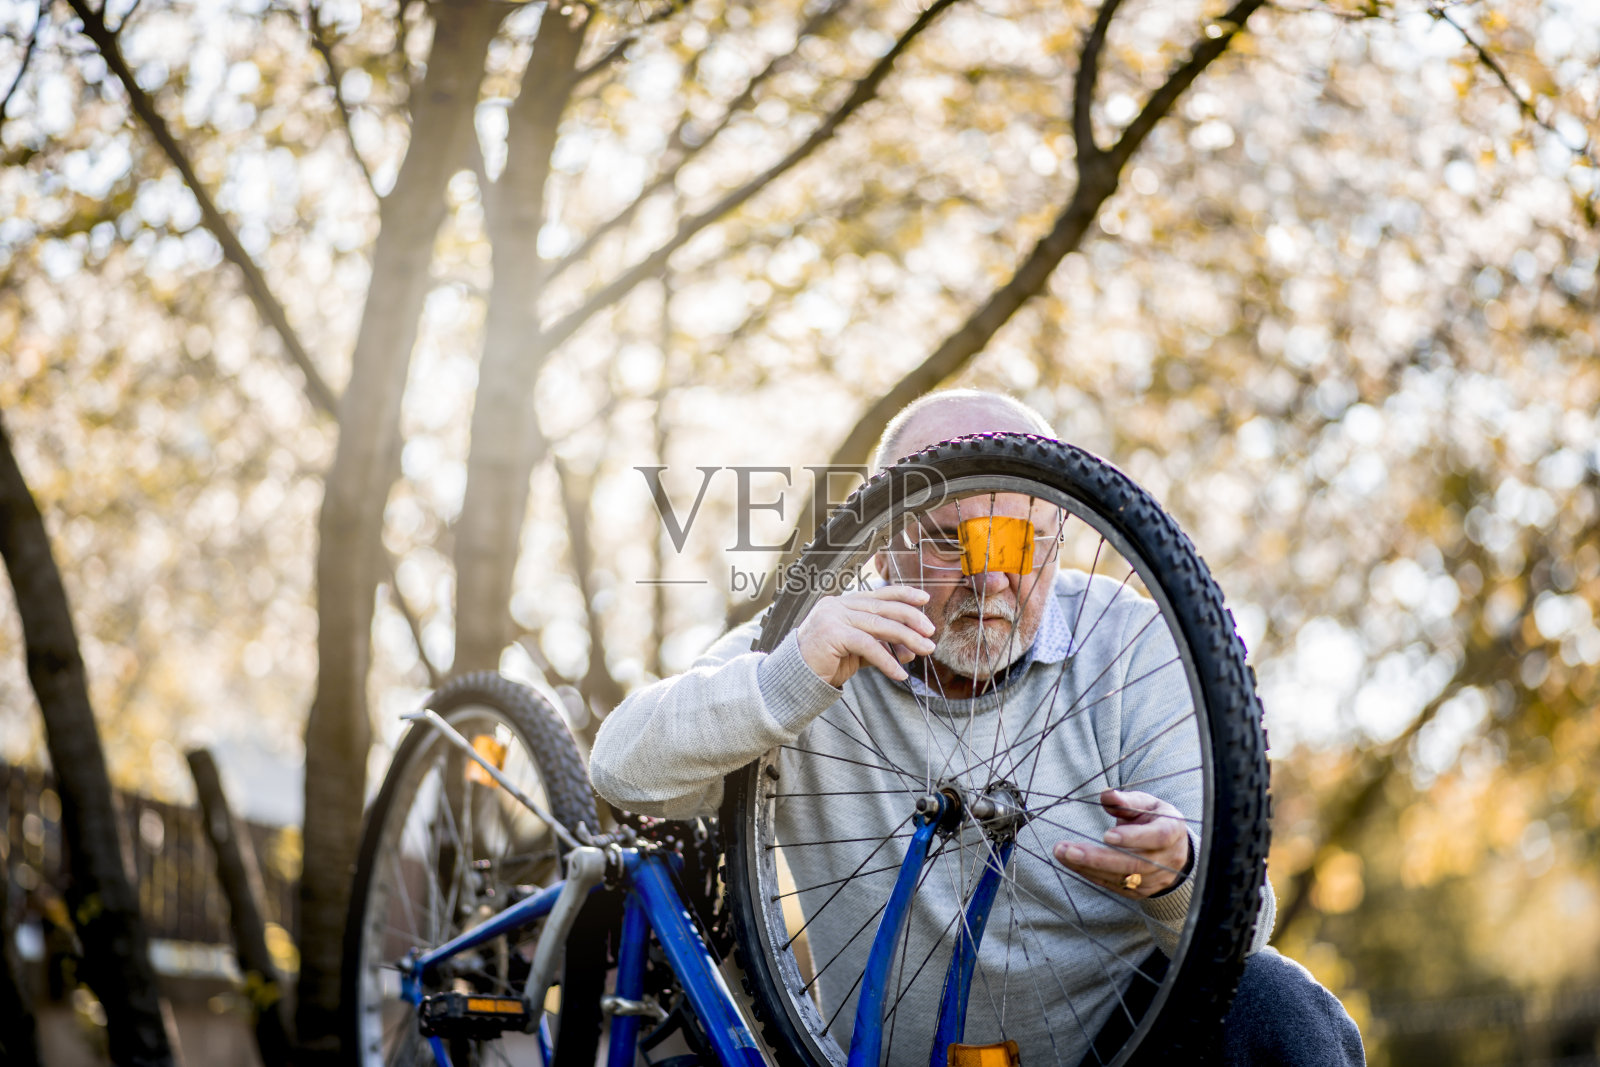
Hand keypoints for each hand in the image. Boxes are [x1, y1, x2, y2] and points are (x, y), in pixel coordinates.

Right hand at [796, 586, 935, 687]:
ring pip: (879, 625)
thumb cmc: (825, 663)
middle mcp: (837, 604)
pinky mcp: (832, 633)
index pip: (878, 594)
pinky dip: (887, 660)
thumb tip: (911, 649)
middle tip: (930, 633)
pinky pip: (867, 645)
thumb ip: (882, 646)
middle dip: (911, 619)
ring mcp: (833, 616)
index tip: (924, 599)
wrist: (795, 678)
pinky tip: (899, 674)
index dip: (903, 594)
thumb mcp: (858, 652)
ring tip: (924, 651)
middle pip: (883, 608)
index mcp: (843, 603)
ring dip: (906, 638)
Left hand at [1051, 789, 1190, 898]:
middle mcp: (1166, 859)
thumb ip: (1126, 801)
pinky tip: (1071, 863)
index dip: (1133, 838)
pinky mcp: (1140, 891)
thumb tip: (1106, 794)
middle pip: (1133, 864)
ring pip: (1121, 878)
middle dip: (1098, 858)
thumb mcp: (1147, 804)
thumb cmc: (1155, 819)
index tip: (1106, 835)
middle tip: (1068, 849)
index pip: (1157, 838)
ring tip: (1062, 853)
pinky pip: (1113, 885)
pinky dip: (1090, 874)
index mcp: (1172, 832)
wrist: (1173, 849)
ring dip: (1088, 867)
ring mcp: (1155, 879)